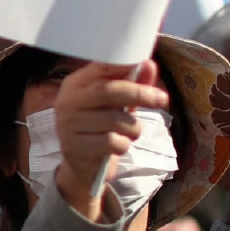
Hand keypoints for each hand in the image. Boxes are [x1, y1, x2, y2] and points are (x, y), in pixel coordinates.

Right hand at [53, 61, 168, 218]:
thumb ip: (132, 85)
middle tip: (161, 99)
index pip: (98, 67)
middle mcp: (67, 101)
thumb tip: (148, 64)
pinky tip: (116, 147)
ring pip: (114, 120)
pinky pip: (112, 142)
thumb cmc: (101, 129)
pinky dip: (123, 145)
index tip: (146, 67)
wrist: (82, 166)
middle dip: (138, 93)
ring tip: (130, 133)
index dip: (124, 64)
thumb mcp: (117, 105)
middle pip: (106, 90)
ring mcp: (68, 124)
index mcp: (75, 85)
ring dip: (133, 128)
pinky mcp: (75, 147)